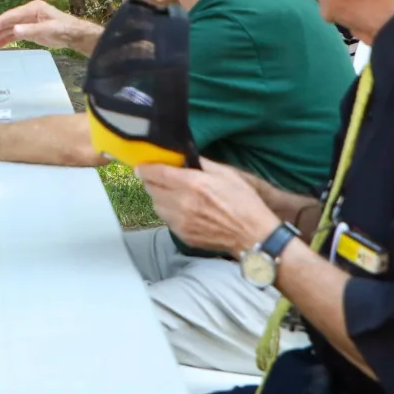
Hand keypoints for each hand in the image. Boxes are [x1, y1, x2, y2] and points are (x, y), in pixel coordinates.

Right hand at [0, 0, 94, 51]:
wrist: (75, 35)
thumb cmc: (64, 30)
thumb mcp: (49, 30)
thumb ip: (31, 30)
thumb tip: (15, 30)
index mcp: (32, 9)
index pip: (10, 16)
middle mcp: (29, 13)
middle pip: (8, 21)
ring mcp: (30, 21)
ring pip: (11, 28)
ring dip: (0, 35)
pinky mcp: (32, 29)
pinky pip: (16, 33)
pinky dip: (7, 38)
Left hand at [135, 160, 279, 256]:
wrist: (253, 235)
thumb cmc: (244, 202)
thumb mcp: (226, 174)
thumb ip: (201, 163)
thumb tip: (184, 157)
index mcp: (192, 184)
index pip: (156, 173)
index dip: (145, 168)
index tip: (141, 166)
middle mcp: (182, 203)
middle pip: (152, 189)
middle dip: (152, 181)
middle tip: (159, 178)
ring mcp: (180, 222)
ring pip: (156, 205)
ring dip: (159, 197)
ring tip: (171, 193)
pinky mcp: (183, 235)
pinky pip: (166, 219)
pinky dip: (168, 212)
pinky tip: (181, 209)